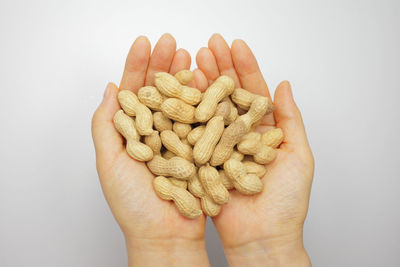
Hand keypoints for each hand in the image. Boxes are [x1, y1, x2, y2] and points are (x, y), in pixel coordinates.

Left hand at [91, 34, 209, 266]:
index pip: (133, 93)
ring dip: (185, 78)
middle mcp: (156, 132)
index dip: (137, 67)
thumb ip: (105, 126)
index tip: (143, 43)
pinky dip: (204, 102)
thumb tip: (109, 89)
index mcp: (132, 133)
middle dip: (163, 66)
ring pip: (182, 103)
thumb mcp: (109, 163)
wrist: (167, 236)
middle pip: (159, 92)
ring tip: (190, 56)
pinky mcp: (200, 150)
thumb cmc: (134, 206)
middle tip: (171, 42)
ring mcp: (179, 140)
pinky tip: (206, 83)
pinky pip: (202, 123)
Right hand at [195, 34, 313, 265]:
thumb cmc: (286, 202)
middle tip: (209, 45)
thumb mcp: (299, 156)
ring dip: (201, 85)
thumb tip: (284, 84)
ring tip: (192, 61)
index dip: (245, 68)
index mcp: (263, 131)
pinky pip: (195, 136)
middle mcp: (239, 135)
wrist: (261, 237)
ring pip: (209, 110)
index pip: (253, 92)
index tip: (234, 45)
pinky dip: (188, 114)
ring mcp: (219, 147)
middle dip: (219, 69)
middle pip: (228, 96)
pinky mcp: (202, 162)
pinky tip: (181, 93)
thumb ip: (290, 120)